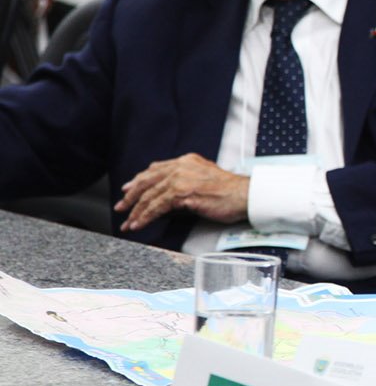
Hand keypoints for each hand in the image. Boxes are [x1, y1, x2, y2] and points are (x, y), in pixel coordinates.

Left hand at [116, 153, 249, 231]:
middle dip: (131, 197)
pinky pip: (157, 206)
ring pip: (150, 195)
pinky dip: (145, 217)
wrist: (245, 195)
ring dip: (136, 211)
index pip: (156, 169)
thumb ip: (186, 181)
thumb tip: (170, 195)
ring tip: (128, 223)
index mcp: (187, 161)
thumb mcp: (205, 179)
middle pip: (148, 181)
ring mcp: (181, 178)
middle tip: (121, 208)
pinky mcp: (182, 193)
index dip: (139, 180)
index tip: (128, 190)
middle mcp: (181, 166)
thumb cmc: (230, 192)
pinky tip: (139, 224)